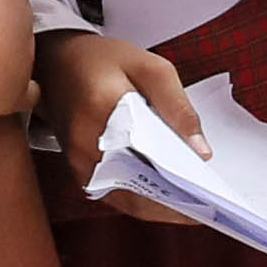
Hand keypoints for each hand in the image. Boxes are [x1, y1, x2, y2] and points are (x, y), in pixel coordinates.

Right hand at [37, 26, 209, 212]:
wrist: (57, 63)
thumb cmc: (104, 60)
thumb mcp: (151, 68)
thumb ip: (178, 107)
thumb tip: (200, 152)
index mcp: (103, 108)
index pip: (150, 153)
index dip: (180, 178)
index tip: (209, 194)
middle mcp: (85, 142)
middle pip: (140, 184)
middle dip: (175, 201)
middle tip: (208, 206)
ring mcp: (79, 161)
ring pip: (128, 199)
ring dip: (161, 206)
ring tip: (195, 205)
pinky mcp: (79, 171)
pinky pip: (117, 195)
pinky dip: (144, 200)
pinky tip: (169, 198)